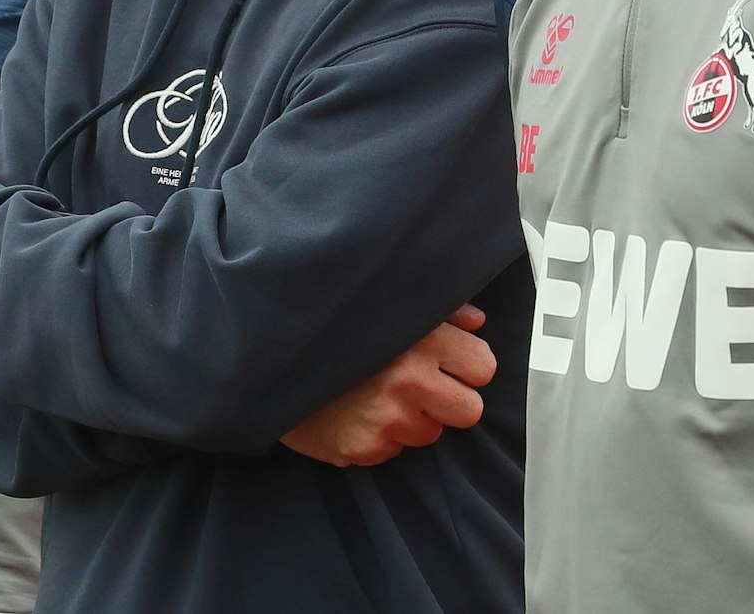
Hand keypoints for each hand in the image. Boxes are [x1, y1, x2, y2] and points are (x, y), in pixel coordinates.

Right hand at [280, 305, 493, 467]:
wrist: (270, 352)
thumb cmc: (337, 324)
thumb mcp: (391, 301)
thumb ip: (442, 312)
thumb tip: (477, 323)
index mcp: (420, 341)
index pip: (483, 367)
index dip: (467, 366)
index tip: (450, 364)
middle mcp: (407, 382)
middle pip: (469, 410)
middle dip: (450, 400)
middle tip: (422, 387)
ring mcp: (384, 421)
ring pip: (430, 434)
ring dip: (412, 419)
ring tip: (378, 394)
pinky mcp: (361, 449)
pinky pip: (392, 451)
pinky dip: (379, 437)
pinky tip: (356, 411)